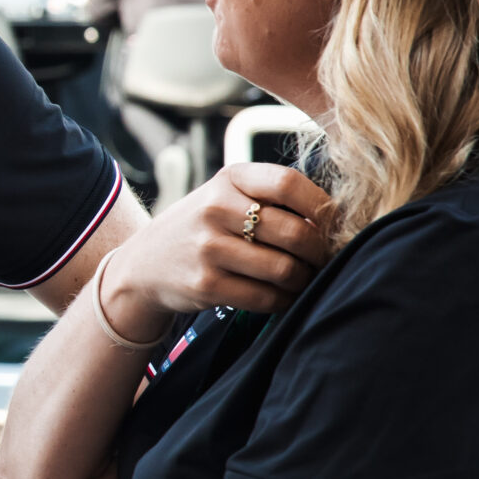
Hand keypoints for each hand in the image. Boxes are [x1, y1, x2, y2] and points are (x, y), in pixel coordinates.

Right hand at [99, 162, 335, 340]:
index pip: (288, 183)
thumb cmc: (202, 228)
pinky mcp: (206, 284)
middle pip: (294, 231)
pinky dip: (283, 300)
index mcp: (228, 178)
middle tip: (323, 259)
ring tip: (302, 278)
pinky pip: (265, 297)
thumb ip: (270, 198)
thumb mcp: (225, 196)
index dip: (322, 206)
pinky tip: (281, 295)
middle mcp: (215, 209)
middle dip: (320, 251)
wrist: (144, 264)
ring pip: (284, 269)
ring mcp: (208, 248)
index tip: (334, 223)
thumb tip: (335, 219)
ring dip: (303, 279)